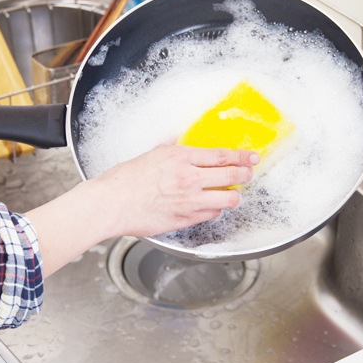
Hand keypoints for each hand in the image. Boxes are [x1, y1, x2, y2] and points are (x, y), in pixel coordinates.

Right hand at [87, 144, 259, 237]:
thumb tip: (182, 143)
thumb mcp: (153, 154)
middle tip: (248, 174)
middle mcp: (189, 178)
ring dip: (233, 196)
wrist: (112, 203)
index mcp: (181, 158)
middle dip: (245, 175)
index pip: (221, 155)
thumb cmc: (126, 179)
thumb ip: (172, 149)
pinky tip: (210, 207)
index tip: (251, 157)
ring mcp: (189, 201)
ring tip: (232, 194)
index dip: (241, 157)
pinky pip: (210, 215)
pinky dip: (214, 210)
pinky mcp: (185, 220)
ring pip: (226, 199)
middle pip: (230, 176)